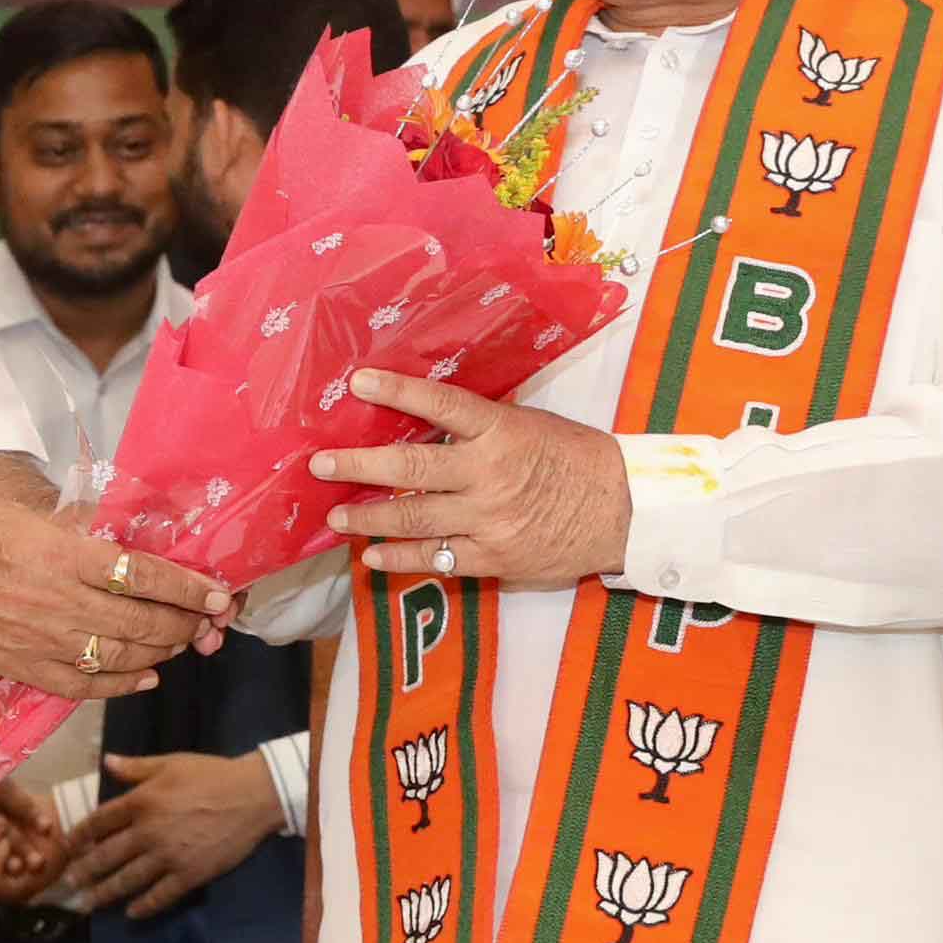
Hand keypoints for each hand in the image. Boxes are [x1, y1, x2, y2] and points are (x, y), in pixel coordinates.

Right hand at [0, 459, 232, 701]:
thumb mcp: (15, 492)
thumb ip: (66, 512)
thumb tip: (106, 519)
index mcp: (60, 551)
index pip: (144, 575)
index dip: (188, 588)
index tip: (217, 592)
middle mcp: (57, 601)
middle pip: (142, 623)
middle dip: (186, 625)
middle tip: (210, 620)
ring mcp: (37, 639)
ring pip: (119, 657)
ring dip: (161, 653)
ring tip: (184, 644)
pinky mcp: (15, 665)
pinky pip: (80, 684)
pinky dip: (119, 684)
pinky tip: (143, 677)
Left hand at [64, 749, 289, 917]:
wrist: (252, 796)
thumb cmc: (211, 774)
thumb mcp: (171, 763)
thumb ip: (136, 767)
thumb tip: (107, 762)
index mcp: (141, 801)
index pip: (99, 822)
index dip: (79, 836)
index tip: (66, 847)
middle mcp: (148, 832)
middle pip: (107, 856)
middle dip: (84, 872)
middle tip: (67, 884)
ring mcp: (168, 856)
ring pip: (127, 880)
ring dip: (105, 894)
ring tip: (88, 904)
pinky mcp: (189, 874)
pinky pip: (160, 896)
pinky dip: (144, 907)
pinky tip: (132, 913)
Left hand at [312, 370, 633, 585]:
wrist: (623, 511)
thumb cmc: (577, 459)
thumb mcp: (531, 425)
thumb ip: (482, 426)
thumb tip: (428, 420)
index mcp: (501, 431)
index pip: (440, 404)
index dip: (397, 391)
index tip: (358, 382)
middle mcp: (488, 474)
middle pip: (410, 466)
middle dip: (358, 464)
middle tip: (320, 463)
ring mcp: (487, 520)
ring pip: (412, 517)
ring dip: (368, 516)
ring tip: (336, 515)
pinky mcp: (492, 558)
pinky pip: (435, 560)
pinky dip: (400, 558)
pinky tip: (374, 556)